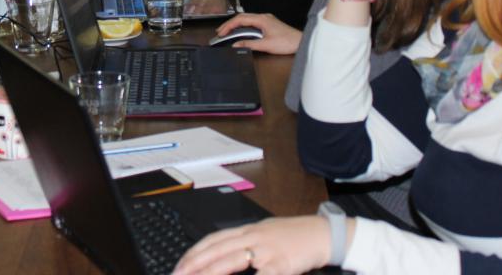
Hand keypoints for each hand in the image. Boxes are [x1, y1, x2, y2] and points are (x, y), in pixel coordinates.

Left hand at [174, 215, 332, 274]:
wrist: (322, 233)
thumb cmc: (293, 237)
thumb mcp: (264, 234)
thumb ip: (244, 244)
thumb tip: (222, 255)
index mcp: (247, 231)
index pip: (213, 240)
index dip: (194, 253)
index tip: (180, 265)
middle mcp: (253, 237)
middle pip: (216, 250)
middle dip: (194, 264)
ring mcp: (266, 249)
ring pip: (231, 260)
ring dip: (211, 272)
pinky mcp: (282, 263)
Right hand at [214, 13, 302, 54]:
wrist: (301, 42)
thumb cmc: (287, 42)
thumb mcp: (266, 45)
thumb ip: (249, 44)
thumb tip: (236, 45)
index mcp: (262, 19)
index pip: (240, 19)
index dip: (229, 25)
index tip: (221, 32)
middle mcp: (263, 17)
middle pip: (242, 17)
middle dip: (230, 24)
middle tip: (221, 32)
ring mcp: (267, 20)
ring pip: (247, 19)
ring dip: (237, 25)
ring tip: (228, 32)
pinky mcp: (269, 24)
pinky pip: (253, 22)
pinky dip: (244, 27)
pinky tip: (241, 32)